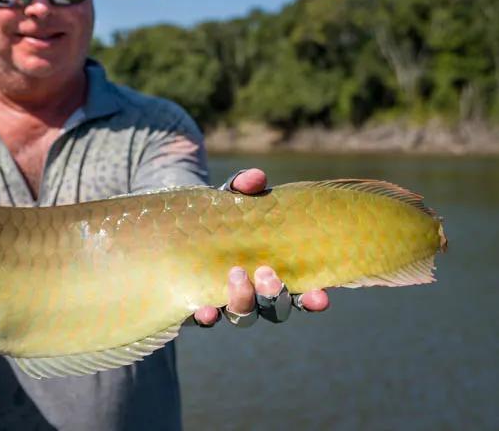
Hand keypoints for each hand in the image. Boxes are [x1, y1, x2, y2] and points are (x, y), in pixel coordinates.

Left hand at [192, 168, 329, 326]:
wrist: (176, 227)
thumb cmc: (218, 216)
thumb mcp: (231, 200)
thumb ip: (244, 188)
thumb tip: (257, 178)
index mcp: (273, 274)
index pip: (301, 294)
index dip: (313, 300)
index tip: (321, 295)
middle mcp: (255, 295)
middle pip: (274, 308)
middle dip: (274, 294)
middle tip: (266, 273)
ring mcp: (227, 303)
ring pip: (244, 315)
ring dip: (243, 299)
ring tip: (236, 276)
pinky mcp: (199, 308)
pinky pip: (206, 320)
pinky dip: (207, 316)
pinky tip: (204, 310)